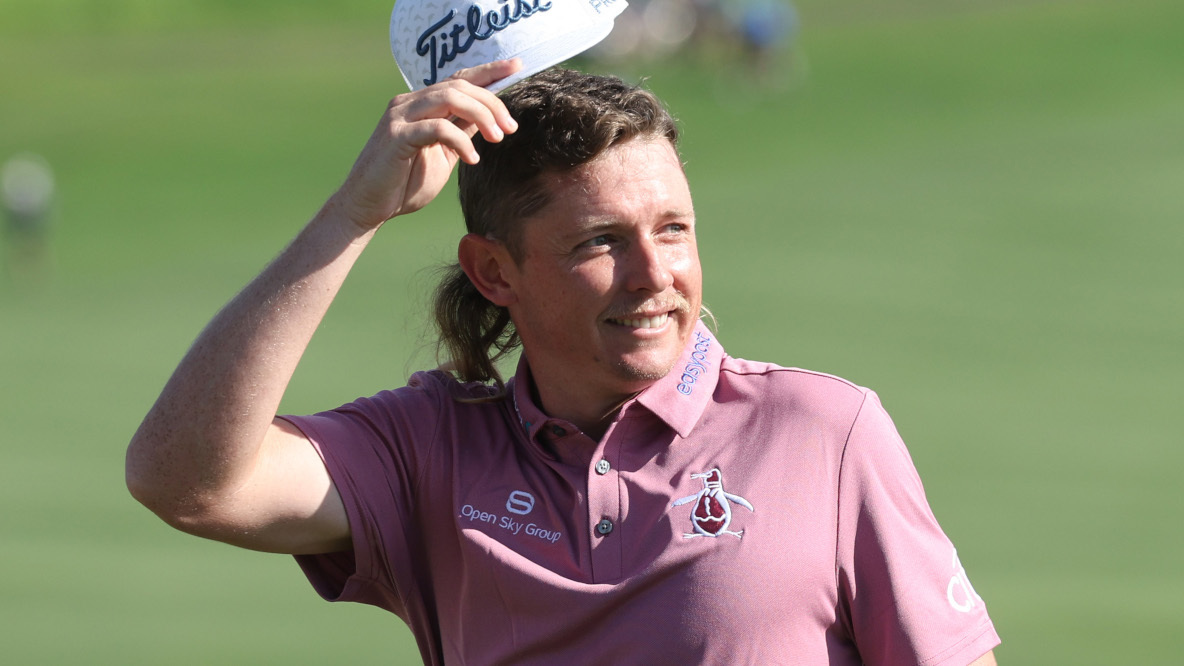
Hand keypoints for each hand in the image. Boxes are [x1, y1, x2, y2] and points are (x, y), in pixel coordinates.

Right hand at [331, 59, 521, 232]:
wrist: (368, 207)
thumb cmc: (403, 184)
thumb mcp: (442, 155)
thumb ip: (460, 132)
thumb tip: (488, 118)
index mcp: (421, 105)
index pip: (459, 79)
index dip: (489, 71)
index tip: (518, 67)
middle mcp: (409, 103)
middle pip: (459, 85)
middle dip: (492, 102)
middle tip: (511, 127)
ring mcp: (400, 117)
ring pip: (448, 97)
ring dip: (480, 114)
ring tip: (498, 138)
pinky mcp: (396, 137)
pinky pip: (436, 128)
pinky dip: (460, 140)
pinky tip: (472, 159)